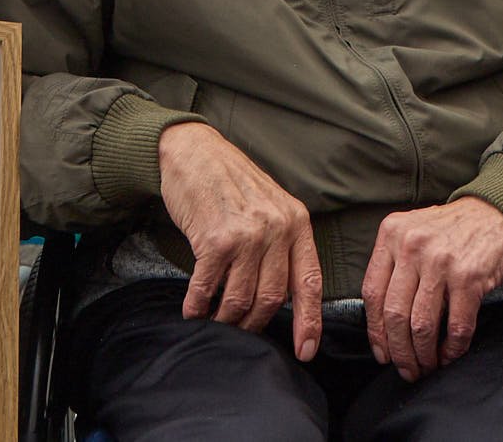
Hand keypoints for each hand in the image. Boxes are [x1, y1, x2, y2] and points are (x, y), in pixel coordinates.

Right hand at [158, 123, 323, 361]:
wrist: (193, 151)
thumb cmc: (231, 181)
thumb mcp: (271, 205)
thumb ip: (282, 244)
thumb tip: (282, 294)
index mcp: (297, 222)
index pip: (310, 282)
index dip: (309, 322)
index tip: (305, 351)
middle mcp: (276, 229)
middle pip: (272, 297)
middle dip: (255, 323)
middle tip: (242, 330)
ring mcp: (246, 234)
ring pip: (241, 297)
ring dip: (226, 318)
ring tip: (216, 322)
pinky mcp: (214, 238)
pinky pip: (208, 287)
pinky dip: (198, 306)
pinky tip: (192, 311)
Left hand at [361, 197, 502, 382]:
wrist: (499, 212)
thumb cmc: (453, 229)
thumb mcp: (413, 232)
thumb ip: (394, 264)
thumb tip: (383, 321)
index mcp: (391, 234)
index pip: (371, 292)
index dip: (375, 330)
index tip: (382, 352)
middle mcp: (412, 246)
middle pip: (394, 314)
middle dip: (399, 350)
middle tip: (406, 369)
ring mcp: (441, 262)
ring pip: (421, 325)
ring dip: (424, 354)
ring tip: (427, 366)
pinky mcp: (470, 277)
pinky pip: (457, 326)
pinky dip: (453, 348)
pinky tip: (451, 355)